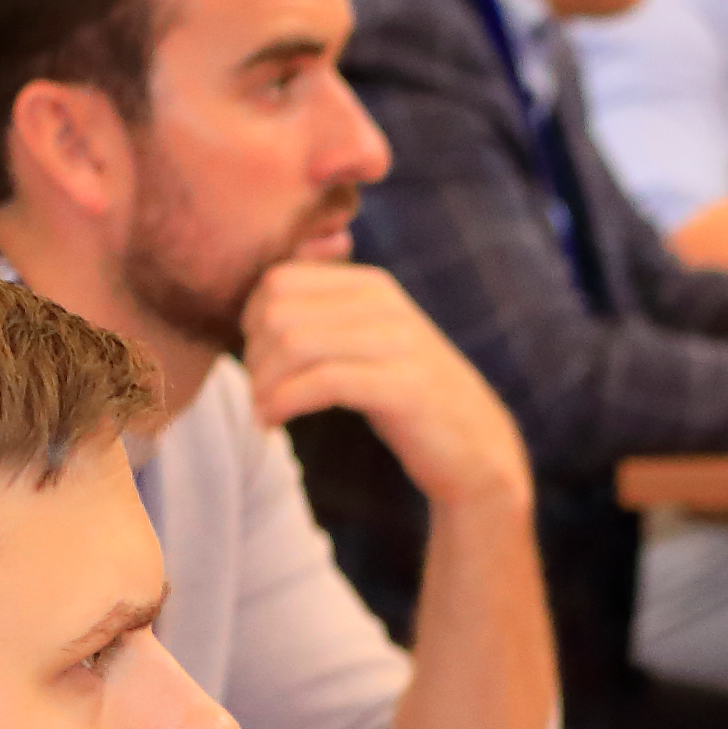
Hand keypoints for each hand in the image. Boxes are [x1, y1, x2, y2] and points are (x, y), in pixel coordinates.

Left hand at [243, 258, 531, 517]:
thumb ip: (326, 313)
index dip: (251, 322)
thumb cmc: (408, 398)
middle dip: (254, 358)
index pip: (279, 279)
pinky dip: (283, 404)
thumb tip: (260, 295)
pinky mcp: (403, 387)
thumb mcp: (369, 341)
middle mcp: (385, 304)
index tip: (258, 360)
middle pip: (279, 312)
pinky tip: (274, 422)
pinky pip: (321, 382)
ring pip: (294, 344)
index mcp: (371, 284)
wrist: (477, 448)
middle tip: (258, 394)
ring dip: (263, 385)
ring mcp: (397, 343)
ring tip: (264, 412)